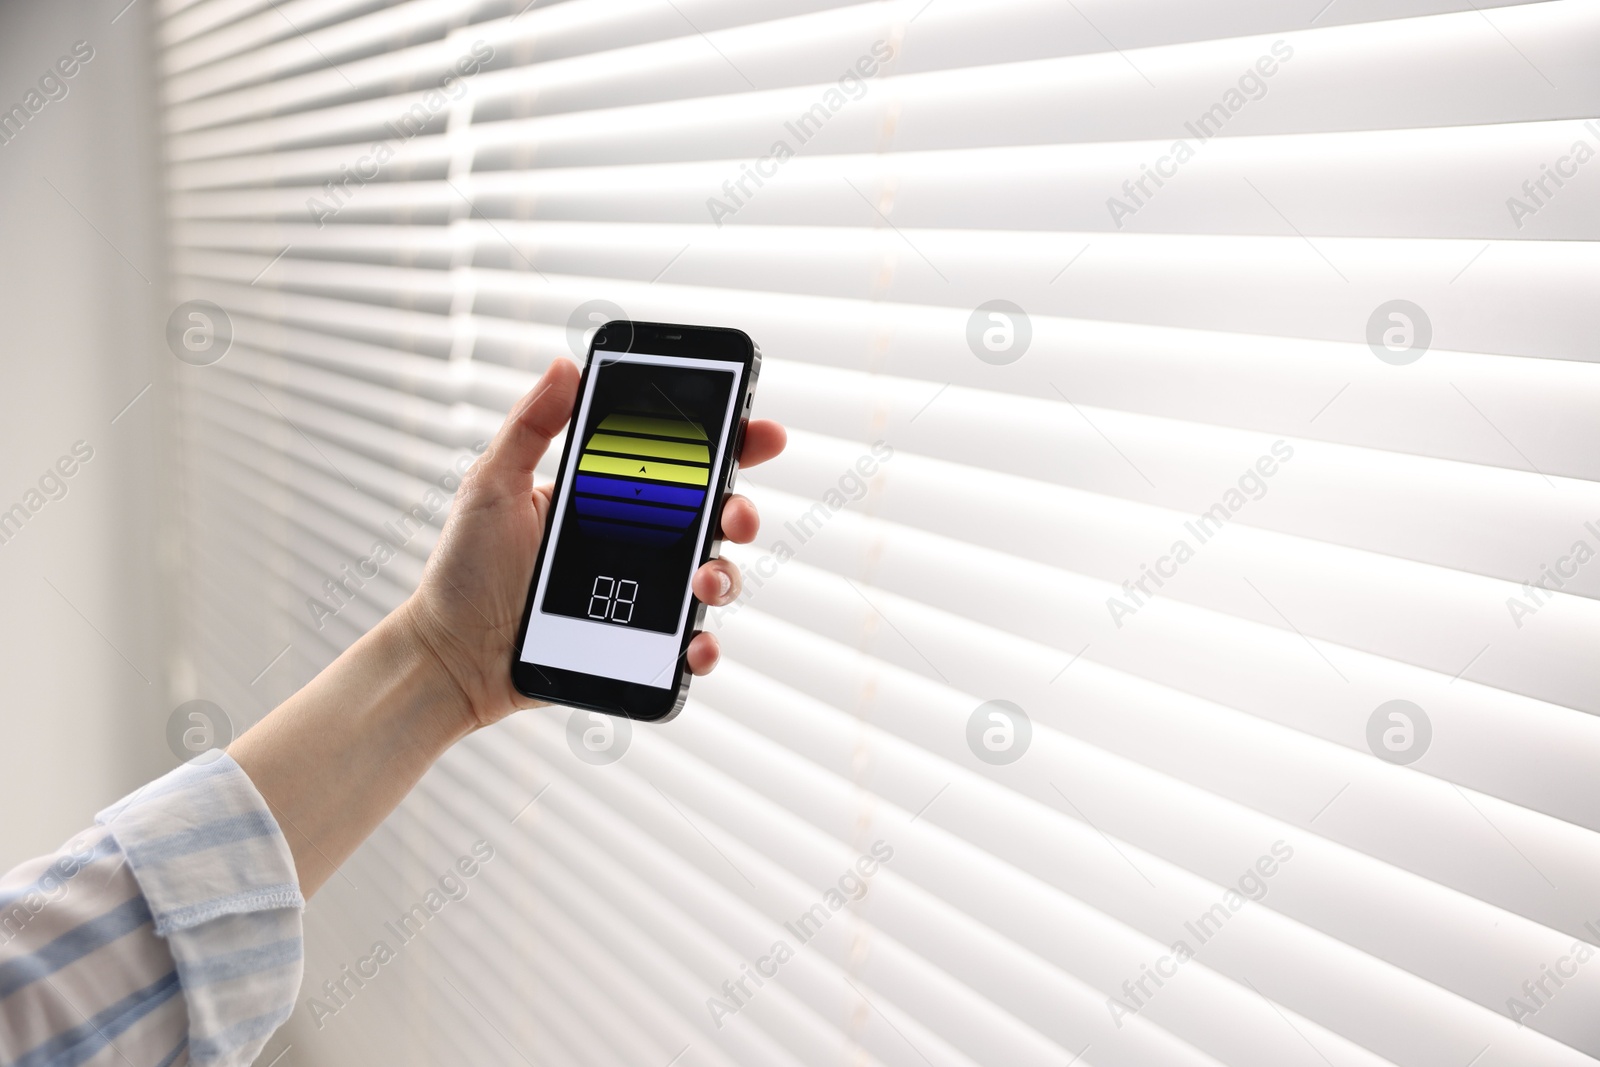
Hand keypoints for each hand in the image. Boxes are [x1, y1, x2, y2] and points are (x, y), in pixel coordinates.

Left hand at [401, 357, 786, 731]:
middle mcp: (636, 543)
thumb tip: (565, 366)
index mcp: (609, 498)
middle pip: (711, 518)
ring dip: (725, 574)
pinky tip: (693, 643)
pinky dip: (702, 645)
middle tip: (732, 511)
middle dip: (740, 507)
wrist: (451, 653)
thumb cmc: (464, 569)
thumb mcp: (492, 485)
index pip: (679, 462)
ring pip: (711, 577)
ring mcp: (641, 595)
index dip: (727, 444)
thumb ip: (531, 426)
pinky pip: (686, 642)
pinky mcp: (638, 643)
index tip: (755, 429)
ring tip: (704, 580)